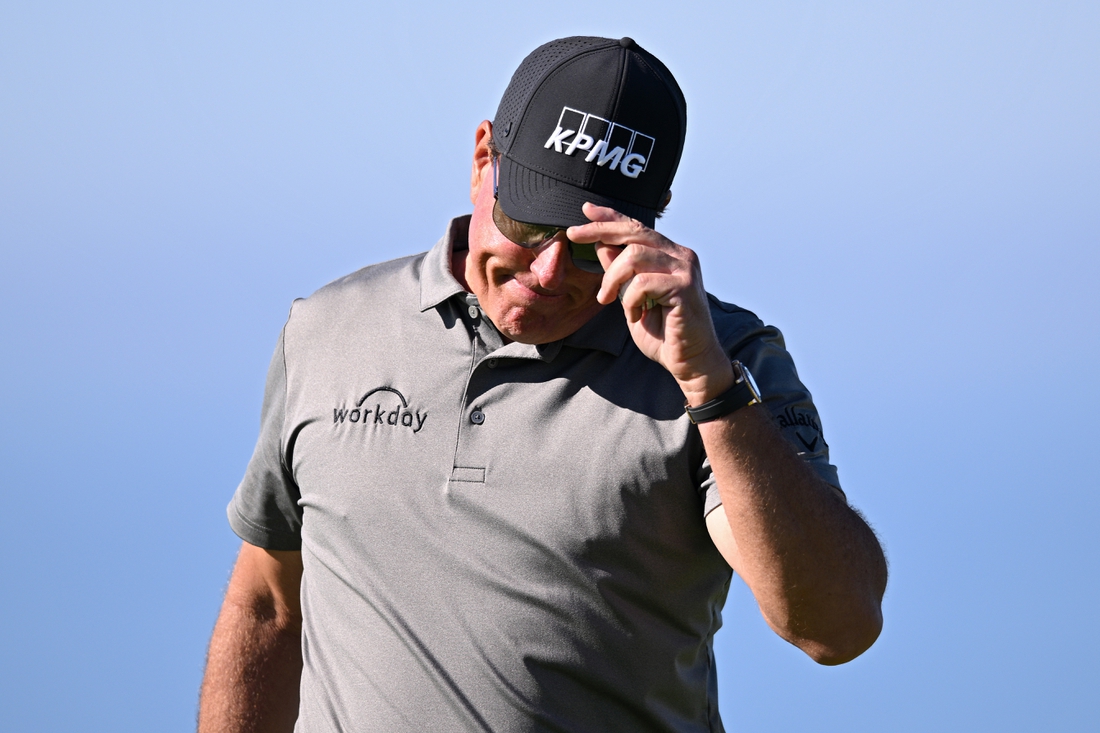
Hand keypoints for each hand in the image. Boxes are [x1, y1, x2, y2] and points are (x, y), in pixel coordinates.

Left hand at [566, 203, 733, 404]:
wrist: (690, 362)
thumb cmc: (664, 333)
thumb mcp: (632, 298)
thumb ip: (621, 272)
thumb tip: (602, 244)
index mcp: (670, 255)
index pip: (638, 227)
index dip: (611, 216)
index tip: (586, 209)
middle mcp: (681, 256)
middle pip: (634, 232)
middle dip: (600, 231)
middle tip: (573, 236)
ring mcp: (685, 270)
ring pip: (634, 255)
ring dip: (613, 280)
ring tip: (607, 300)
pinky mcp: (684, 287)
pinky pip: (643, 283)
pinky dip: (631, 301)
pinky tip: (635, 316)